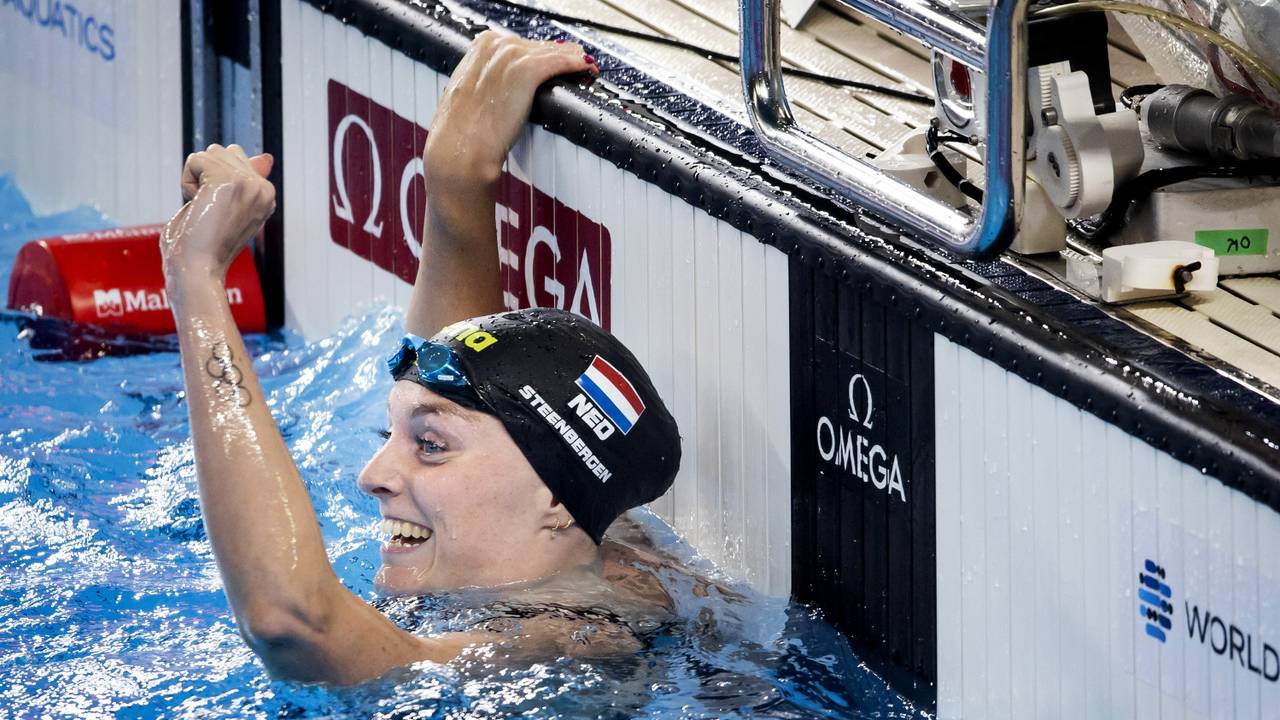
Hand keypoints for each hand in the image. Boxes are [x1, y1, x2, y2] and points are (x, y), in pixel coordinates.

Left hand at [162, 144, 275, 288]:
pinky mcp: (229, 180)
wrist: (197, 268)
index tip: (218, 213)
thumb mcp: (229, 207)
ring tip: (203, 208)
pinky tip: (196, 206)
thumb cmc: (205, 245)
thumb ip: (245, 180)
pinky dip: (186, 181)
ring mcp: (249, 183)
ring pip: (210, 153)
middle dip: (207, 174)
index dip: (216, 182)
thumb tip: (267, 157)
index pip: (238, 161)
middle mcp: (264, 189)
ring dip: (196, 177)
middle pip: (225, 151)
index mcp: (266, 197)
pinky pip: (196, 160)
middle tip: (208, 210)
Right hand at [424, 32, 596, 186]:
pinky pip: (560, 62)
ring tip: (587, 69)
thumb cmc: (462, 133)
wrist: (461, 149)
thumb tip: (502, 89)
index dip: (539, 53)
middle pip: (537, 46)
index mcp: (479, 48)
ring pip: (552, 52)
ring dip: (572, 60)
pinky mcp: (526, 72)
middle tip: (575, 66)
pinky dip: (577, 65)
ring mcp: (510, 57)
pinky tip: (588, 70)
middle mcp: (494, 46)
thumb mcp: (467, 96)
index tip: (552, 61)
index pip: (519, 44)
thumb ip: (484, 84)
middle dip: (558, 55)